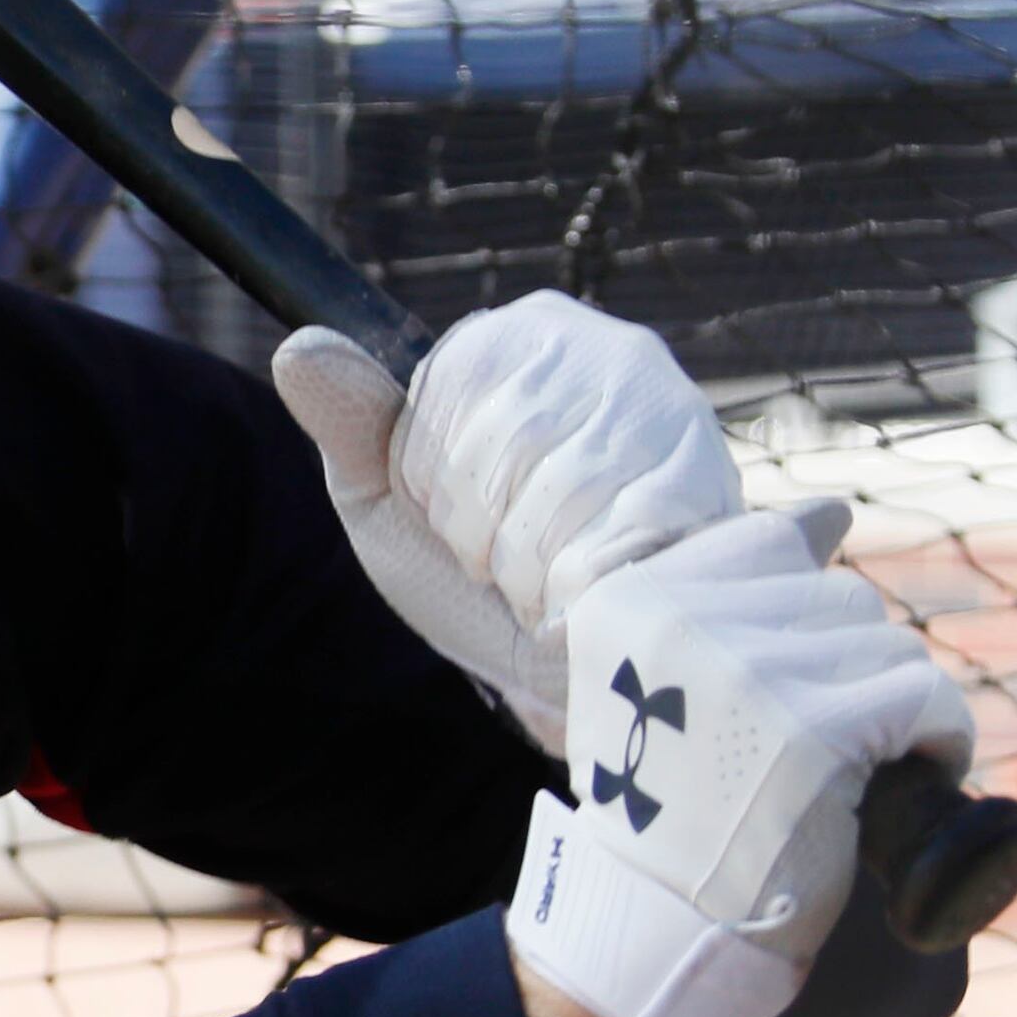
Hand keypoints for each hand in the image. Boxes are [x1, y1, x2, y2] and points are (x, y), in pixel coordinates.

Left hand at [273, 291, 744, 751]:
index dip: (436, 481)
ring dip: (538, 567)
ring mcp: (672, 415)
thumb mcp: (386, 496)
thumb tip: (298, 348)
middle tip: (509, 562)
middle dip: (487, 532)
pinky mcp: (718, 488)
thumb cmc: (468, 575)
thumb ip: (349, 419)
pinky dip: (588, 590)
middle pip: (508, 446)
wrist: (556, 677)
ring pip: (565, 492)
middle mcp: (612, 354)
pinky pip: (623, 538)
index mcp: (522, 338)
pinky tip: (597, 596)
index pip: (448, 396)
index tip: (454, 514)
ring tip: (553, 580)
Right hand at [508, 507, 976, 1016]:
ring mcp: (747, 672)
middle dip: (849, 670)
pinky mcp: (813, 731)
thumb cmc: (673, 799)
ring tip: (851, 766)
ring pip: (889, 646)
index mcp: (631, 598)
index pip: (769, 544)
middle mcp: (681, 620)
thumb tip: (833, 514)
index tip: (786, 681)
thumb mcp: (665, 677)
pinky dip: (935, 741)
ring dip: (893, 708)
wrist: (665, 919)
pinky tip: (900, 776)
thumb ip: (734, 589)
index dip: (802, 611)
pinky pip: (923, 700)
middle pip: (839, 598)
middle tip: (813, 744)